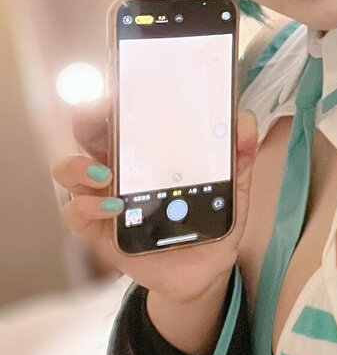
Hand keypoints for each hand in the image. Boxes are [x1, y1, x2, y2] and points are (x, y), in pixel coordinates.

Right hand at [51, 96, 258, 304]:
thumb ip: (238, 158)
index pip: (121, 114)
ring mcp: (103, 198)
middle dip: (86, 116)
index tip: (120, 82)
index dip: (113, 94)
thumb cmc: (208, 223)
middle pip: (87, 132)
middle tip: (99, 110)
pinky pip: (77, 213)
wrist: (203, 272)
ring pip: (70, 171)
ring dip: (81, 165)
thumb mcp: (230, 190)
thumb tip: (247, 122)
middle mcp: (118, 168)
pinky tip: (115, 206)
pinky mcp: (99, 231)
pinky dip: (89, 206)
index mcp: (145, 152)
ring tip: (107, 172)